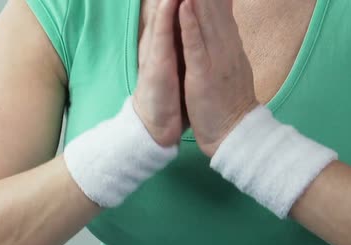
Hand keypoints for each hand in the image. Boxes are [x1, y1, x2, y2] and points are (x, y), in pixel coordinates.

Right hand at [133, 0, 187, 147]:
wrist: (158, 126)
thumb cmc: (173, 95)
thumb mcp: (184, 62)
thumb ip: (187, 40)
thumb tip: (194, 22)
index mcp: (172, 38)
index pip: (180, 5)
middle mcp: (161, 39)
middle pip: (170, 2)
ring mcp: (156, 50)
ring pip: (163, 12)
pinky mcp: (156, 65)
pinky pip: (161, 38)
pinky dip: (166, 17)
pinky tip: (171, 1)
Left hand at [178, 0, 259, 156]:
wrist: (234, 133)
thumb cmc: (228, 103)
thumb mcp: (230, 67)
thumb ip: (226, 45)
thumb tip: (223, 26)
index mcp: (229, 45)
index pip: (221, 9)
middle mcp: (225, 47)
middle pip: (214, 7)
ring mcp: (216, 59)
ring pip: (205, 20)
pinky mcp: (204, 75)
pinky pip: (196, 46)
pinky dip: (190, 25)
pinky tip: (184, 6)